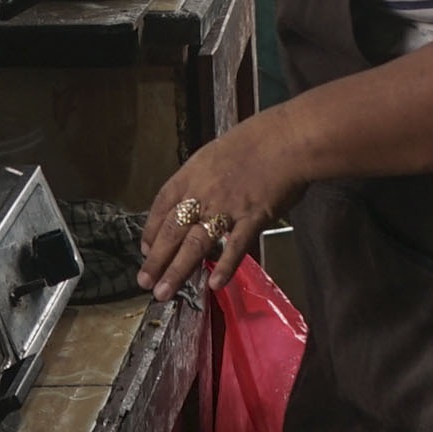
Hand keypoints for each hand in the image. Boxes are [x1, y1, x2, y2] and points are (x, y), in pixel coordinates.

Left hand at [138, 106, 309, 296]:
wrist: (288, 139)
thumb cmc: (256, 140)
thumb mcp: (215, 154)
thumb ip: (202, 178)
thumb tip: (193, 199)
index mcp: (191, 174)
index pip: (161, 206)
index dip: (150, 231)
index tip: (145, 250)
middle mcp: (203, 193)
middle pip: (172, 231)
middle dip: (155, 260)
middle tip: (144, 282)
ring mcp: (227, 208)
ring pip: (195, 244)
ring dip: (178, 270)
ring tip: (164, 292)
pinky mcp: (252, 219)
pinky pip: (235, 247)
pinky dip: (224, 267)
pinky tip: (213, 284)